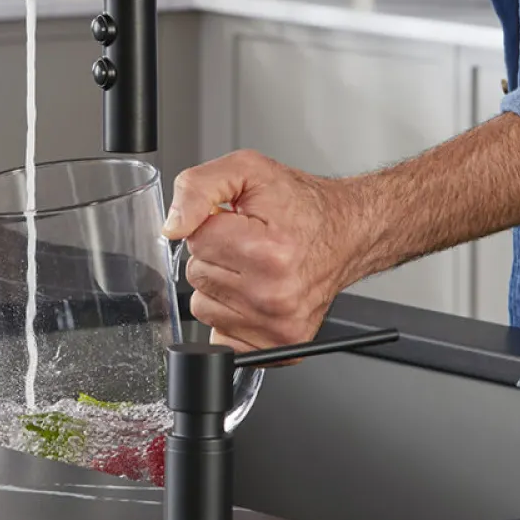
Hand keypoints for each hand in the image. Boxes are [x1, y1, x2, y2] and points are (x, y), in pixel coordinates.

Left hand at [162, 150, 374, 355]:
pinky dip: (233, 316)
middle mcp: (274, 295)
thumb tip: (172, 227)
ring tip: (255, 268)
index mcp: (267, 251)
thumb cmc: (302, 206)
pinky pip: (221, 335)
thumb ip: (199, 188)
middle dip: (216, 255)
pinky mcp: (280, 347)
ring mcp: (278, 326)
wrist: (347, 233)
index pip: (196, 240)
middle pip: (196, 275)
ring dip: (221, 287)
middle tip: (250, 244)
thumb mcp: (249, 172)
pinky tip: (257, 295)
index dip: (212, 224)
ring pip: (204, 308)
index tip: (238, 221)